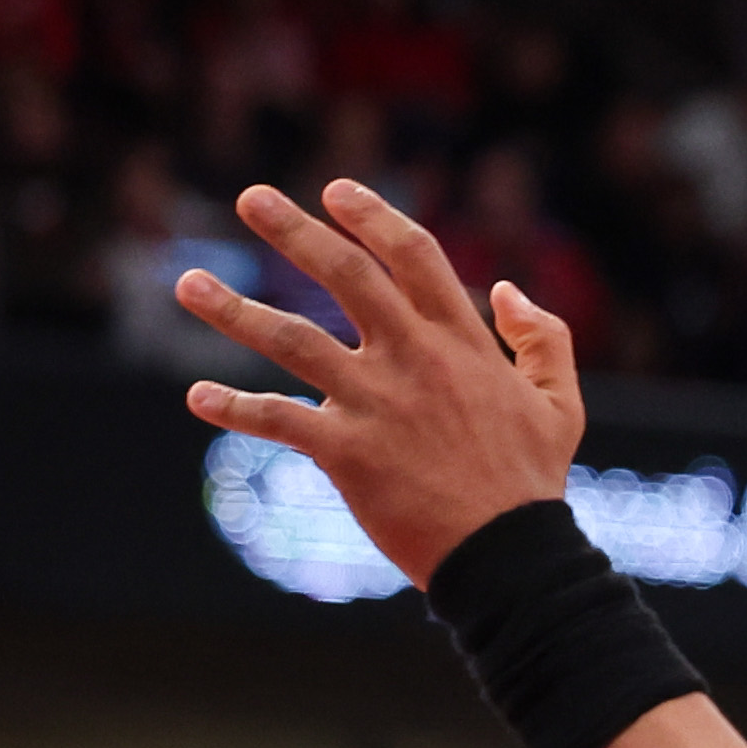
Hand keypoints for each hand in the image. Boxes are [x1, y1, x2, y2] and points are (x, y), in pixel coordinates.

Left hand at [177, 177, 585, 587]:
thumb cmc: (532, 482)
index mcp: (463, 342)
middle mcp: (415, 359)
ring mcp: (377, 403)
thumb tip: (507, 289)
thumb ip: (543, 340)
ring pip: (292, 340)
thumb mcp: (561, 403)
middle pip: (347, 276)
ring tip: (185, 282)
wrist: (509, 557)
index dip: (373, 217)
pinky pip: (278, 421)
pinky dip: (234, 408)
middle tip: (251, 197)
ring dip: (233, 310)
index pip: (414, 257)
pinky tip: (198, 397)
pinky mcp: (347, 452)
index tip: (335, 190)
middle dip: (296, 231)